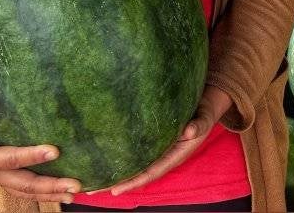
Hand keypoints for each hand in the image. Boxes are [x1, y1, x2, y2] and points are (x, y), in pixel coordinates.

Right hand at [0, 93, 81, 203]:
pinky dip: (42, 191)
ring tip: (74, 194)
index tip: (55, 150)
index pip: (11, 159)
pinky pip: (24, 188)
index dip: (32, 155)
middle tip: (75, 185)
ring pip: (26, 191)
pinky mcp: (1, 177)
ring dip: (50, 193)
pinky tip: (60, 190)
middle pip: (24, 185)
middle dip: (50, 186)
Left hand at [95, 86, 232, 196]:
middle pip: (137, 173)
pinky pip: (134, 151)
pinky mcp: (151, 140)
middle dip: (115, 182)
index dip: (133, 181)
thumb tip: (190, 130)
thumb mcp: (204, 118)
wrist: (204, 105)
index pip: (151, 172)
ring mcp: (156, 149)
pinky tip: (102, 156)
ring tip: (89, 177)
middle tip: (91, 189)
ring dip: (113, 171)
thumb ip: (199, 124)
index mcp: (174, 155)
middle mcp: (162, 156)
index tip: (115, 190)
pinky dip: (119, 156)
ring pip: (133, 164)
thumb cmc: (204, 112)